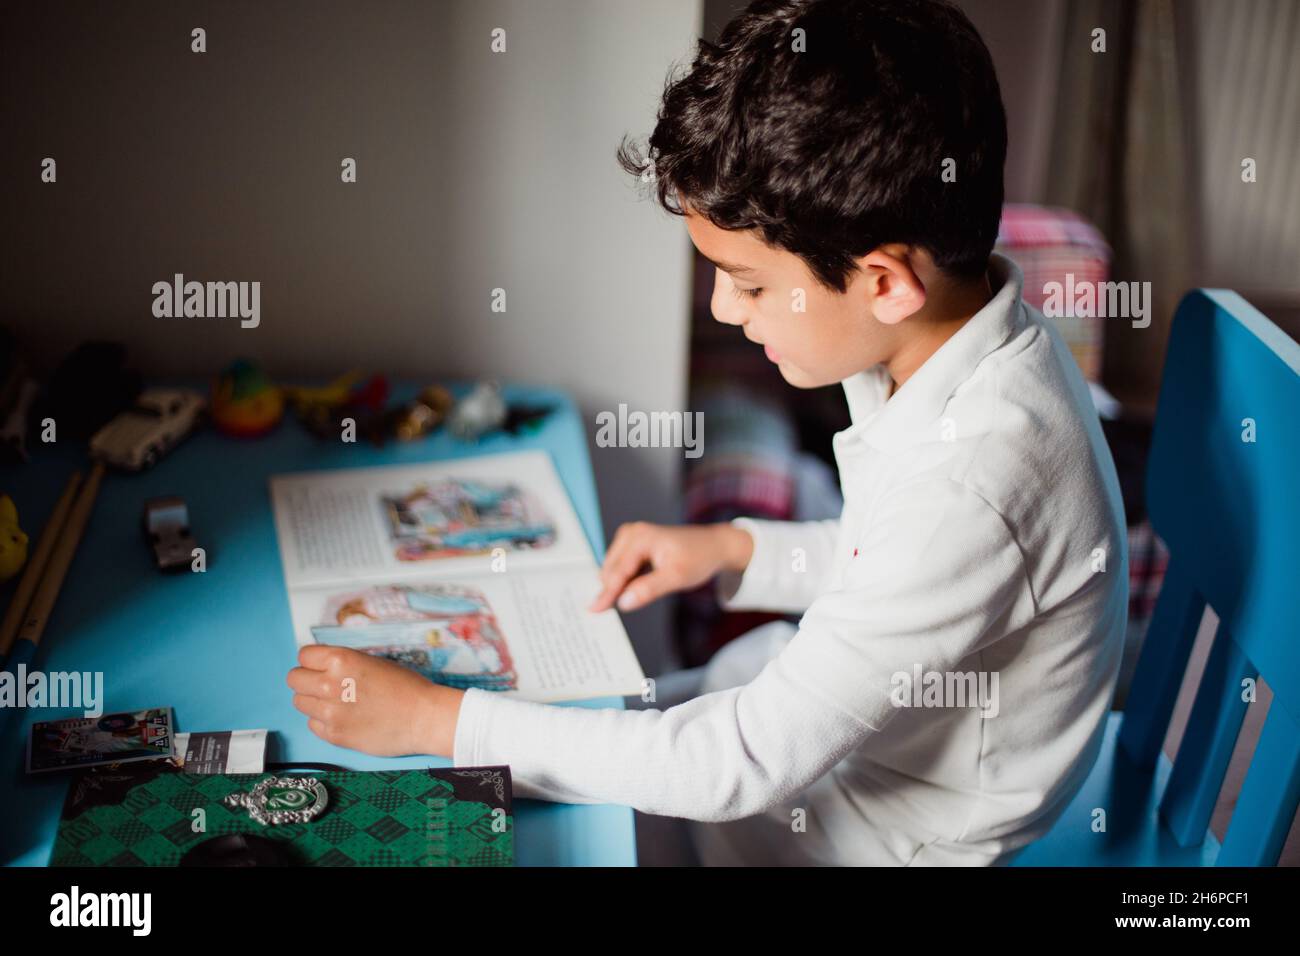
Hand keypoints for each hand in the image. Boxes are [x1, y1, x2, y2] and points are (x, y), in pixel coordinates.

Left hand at [287, 645, 463, 756]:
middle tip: (325, 686)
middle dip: (307, 680)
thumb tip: (322, 667)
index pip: (304, 656)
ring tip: (336, 703)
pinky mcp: (334, 735)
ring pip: (300, 702)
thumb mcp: (372, 662)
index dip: (314, 661)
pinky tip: (344, 719)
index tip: (322, 667)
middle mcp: (329, 684)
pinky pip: (312, 725)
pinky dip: (323, 722)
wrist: (423, 718)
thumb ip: (343, 663)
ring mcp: (329, 712)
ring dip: (314, 701)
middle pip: (294, 679)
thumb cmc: (406, 687)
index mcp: (340, 660)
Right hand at [588, 521, 753, 612]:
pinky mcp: (635, 544)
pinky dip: (624, 579)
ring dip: (617, 584)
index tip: (594, 610)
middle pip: (611, 569)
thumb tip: (624, 602)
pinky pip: (621, 565)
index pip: (618, 571)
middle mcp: (632, 533)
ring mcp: (632, 536)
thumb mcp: (676, 578)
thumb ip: (648, 590)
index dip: (606, 593)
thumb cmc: (698, 558)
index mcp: (641, 537)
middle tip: (610, 610)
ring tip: (628, 596)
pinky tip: (632, 589)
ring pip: (614, 568)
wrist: (713, 546)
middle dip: (611, 589)